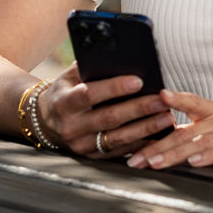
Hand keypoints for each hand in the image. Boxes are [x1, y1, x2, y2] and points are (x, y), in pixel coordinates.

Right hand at [38, 63, 175, 158]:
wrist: (46, 120)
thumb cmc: (66, 90)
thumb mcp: (70, 76)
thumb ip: (91, 66)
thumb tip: (120, 55)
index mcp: (64, 101)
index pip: (90, 94)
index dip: (114, 88)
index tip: (138, 80)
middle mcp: (71, 126)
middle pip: (109, 118)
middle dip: (138, 109)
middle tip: (162, 100)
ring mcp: (81, 144)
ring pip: (117, 138)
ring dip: (145, 129)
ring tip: (167, 118)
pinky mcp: (91, 157)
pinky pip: (119, 152)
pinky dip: (140, 145)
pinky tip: (158, 137)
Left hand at [125, 89, 212, 169]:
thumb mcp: (209, 131)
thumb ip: (184, 133)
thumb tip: (147, 140)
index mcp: (211, 110)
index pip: (192, 101)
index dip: (176, 98)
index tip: (159, 95)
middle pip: (187, 131)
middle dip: (159, 146)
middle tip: (139, 158)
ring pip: (202, 142)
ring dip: (176, 154)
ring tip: (157, 162)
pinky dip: (208, 157)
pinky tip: (193, 162)